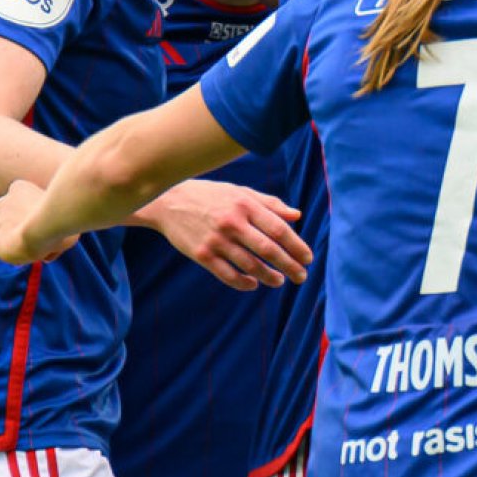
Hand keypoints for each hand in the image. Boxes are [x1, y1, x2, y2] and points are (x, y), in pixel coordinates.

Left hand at [0, 179, 77, 264]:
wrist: (43, 228)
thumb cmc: (60, 215)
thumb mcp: (60, 211)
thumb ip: (51, 221)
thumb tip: (51, 246)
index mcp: (18, 188)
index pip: (20, 201)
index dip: (31, 213)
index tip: (43, 222)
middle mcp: (3, 201)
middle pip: (10, 217)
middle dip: (20, 227)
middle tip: (39, 238)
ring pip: (5, 233)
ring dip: (15, 239)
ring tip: (34, 246)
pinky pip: (2, 248)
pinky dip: (11, 252)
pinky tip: (26, 251)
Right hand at [146, 179, 312, 290]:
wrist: (168, 202)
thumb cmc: (211, 195)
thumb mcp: (240, 192)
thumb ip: (270, 204)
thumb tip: (297, 216)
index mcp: (245, 205)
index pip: (278, 229)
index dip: (296, 246)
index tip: (308, 258)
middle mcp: (232, 223)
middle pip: (268, 250)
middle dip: (289, 265)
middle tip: (302, 276)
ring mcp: (216, 240)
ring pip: (250, 265)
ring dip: (269, 276)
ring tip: (280, 281)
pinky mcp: (202, 255)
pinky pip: (228, 275)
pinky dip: (244, 282)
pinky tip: (254, 283)